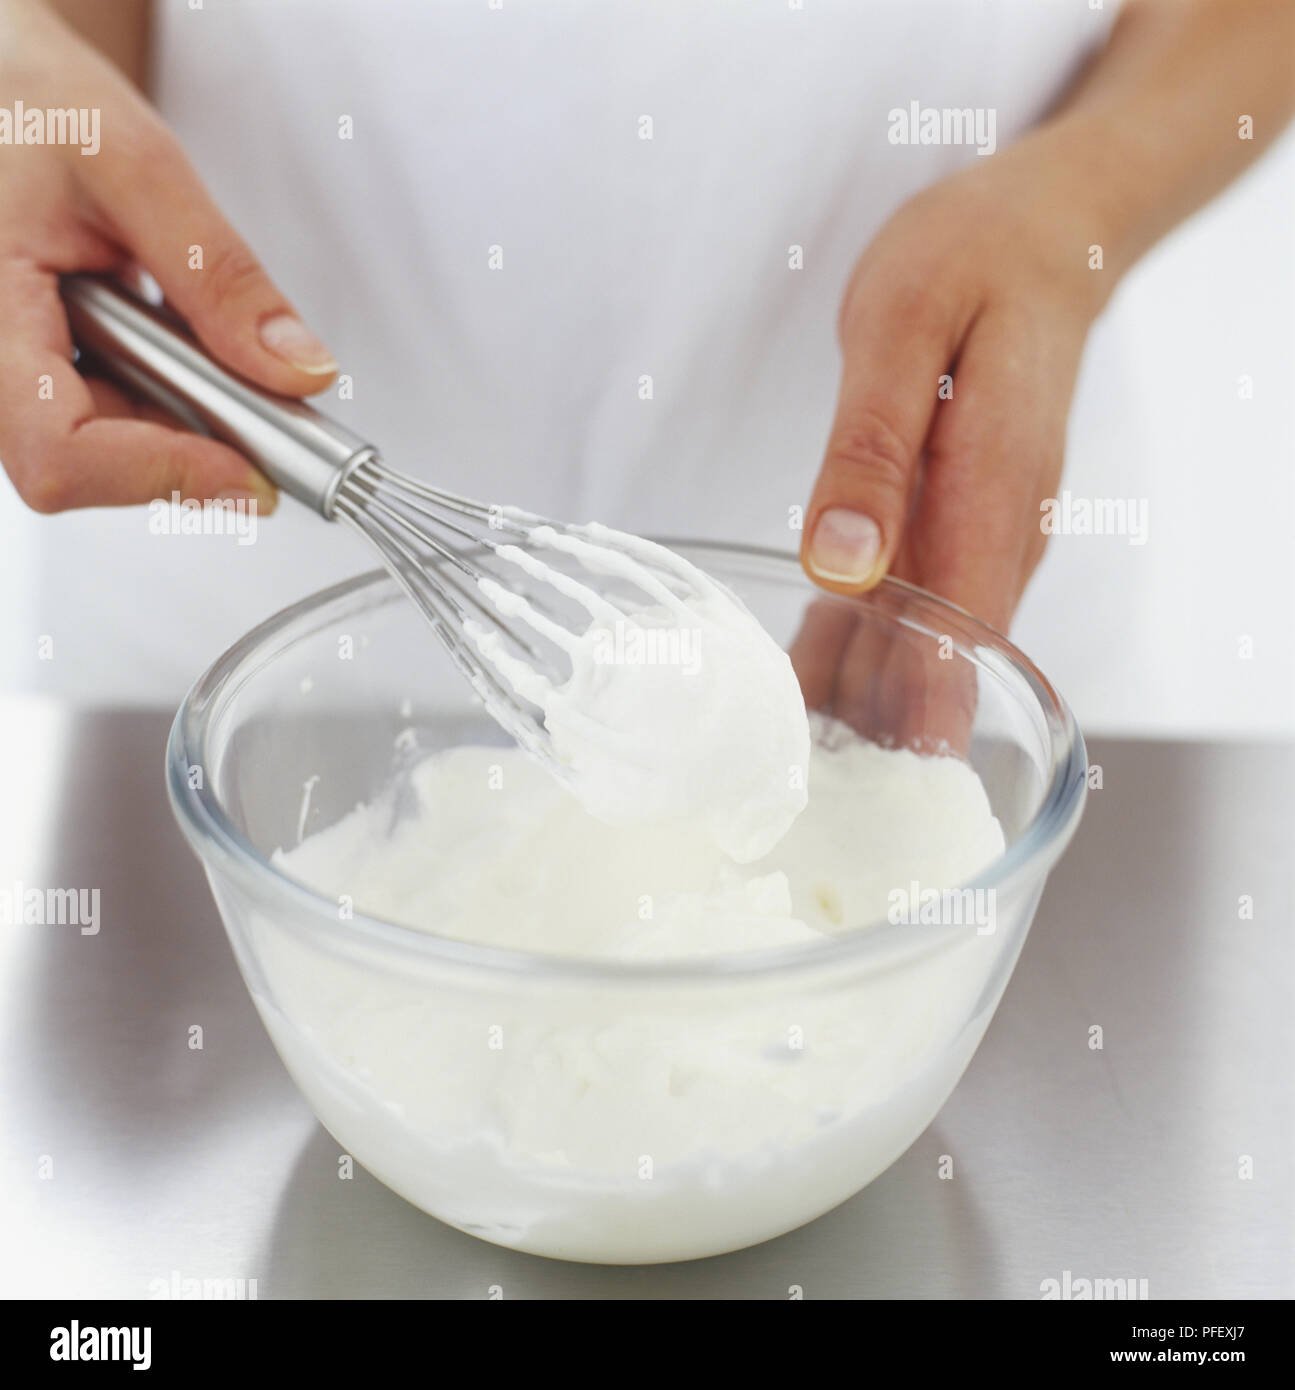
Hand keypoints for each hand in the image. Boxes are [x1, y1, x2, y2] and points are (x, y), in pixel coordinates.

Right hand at [0, 0, 337, 513]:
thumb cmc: (36, 103)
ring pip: (105, 452)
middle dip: (189, 449)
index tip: (251, 473)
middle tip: (268, 411)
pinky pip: (109, 419)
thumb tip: (296, 370)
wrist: (6, 84)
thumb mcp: (138, 169)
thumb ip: (219, 277)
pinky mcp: (42, 372)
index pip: (57, 449)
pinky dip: (168, 399)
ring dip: (183, 421)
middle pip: (88, 464)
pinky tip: (179, 344)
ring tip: (207, 342)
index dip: (159, 475)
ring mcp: (11, 373)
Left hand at [793, 126, 1114, 746]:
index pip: (958, 657)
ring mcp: (988, 536)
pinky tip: (804, 668)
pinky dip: (858, 642)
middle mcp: (1002, 539)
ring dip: (856, 697)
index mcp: (992, 504)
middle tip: (775, 792)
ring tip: (773, 750)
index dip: (903, 735)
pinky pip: (913, 604)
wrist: (1054, 226)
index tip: (843, 799)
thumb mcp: (901, 330)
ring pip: (921, 644)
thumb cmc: (978, 258)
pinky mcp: (966, 523)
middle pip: (936, 670)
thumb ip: (870, 453)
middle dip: (866, 736)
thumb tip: (842, 567)